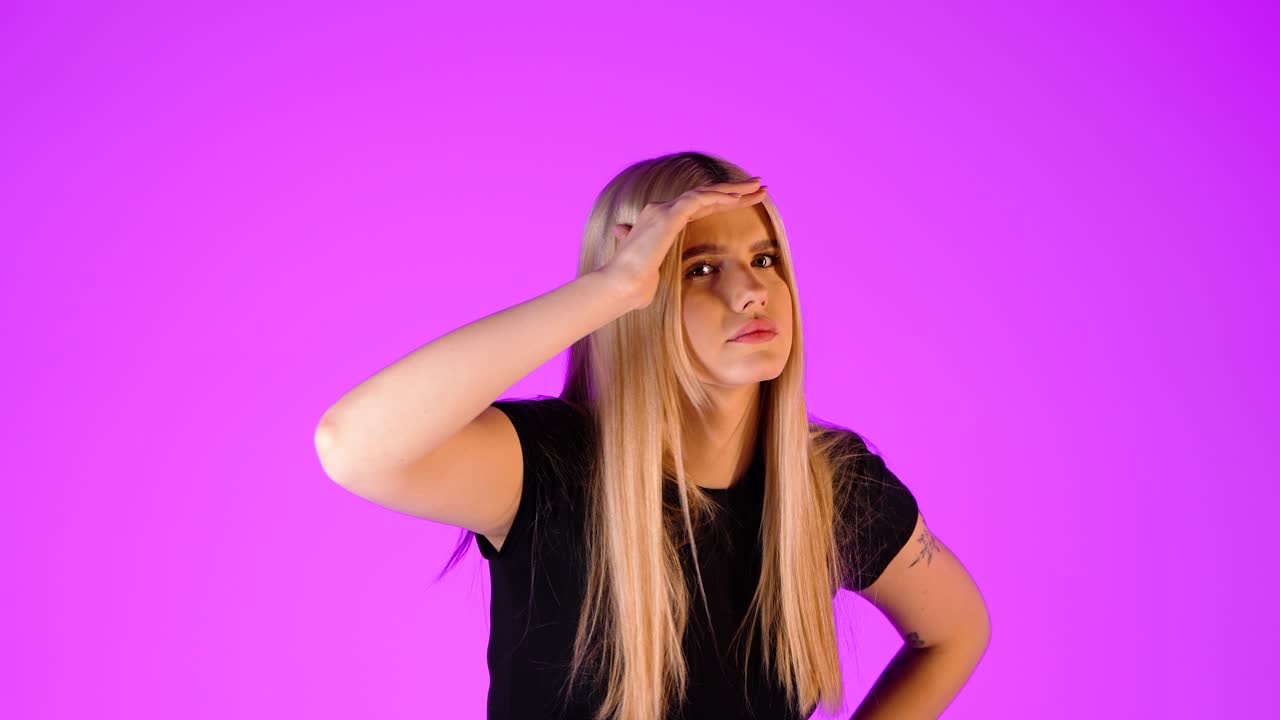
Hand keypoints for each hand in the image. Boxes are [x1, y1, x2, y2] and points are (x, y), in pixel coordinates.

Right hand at [598, 177, 767, 310]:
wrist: (621, 286)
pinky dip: (720, 197)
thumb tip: (643, 283)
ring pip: (706, 192)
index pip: (699, 206)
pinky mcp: (668, 215)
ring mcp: (663, 210)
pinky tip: (738, 198)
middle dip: (735, 190)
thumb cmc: (635, 287)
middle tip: (760, 185)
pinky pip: (699, 199)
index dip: (723, 202)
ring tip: (760, 186)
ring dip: (735, 189)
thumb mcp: (649, 274)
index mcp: (661, 222)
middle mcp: (661, 211)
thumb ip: (650, 270)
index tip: (746, 200)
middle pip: (706, 195)